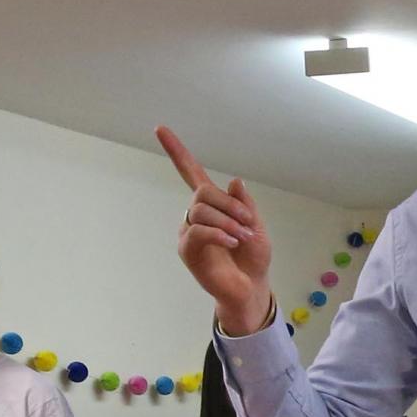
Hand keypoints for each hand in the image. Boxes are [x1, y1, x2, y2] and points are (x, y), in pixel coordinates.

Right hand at [157, 125, 275, 332]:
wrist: (251, 287)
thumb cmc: (253, 257)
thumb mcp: (256, 226)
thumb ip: (244, 204)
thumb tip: (234, 181)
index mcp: (213, 205)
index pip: (191, 172)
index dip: (177, 151)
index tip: (160, 129)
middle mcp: (196, 214)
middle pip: (203, 192)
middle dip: (229, 204)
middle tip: (248, 224)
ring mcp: (190, 231)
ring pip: (201, 210)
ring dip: (227, 221)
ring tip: (242, 237)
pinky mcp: (188, 250)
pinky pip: (198, 230)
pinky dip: (218, 233)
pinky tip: (231, 241)